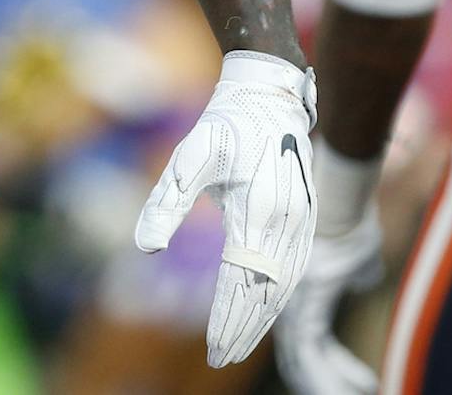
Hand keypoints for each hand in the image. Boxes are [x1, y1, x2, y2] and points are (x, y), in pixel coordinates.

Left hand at [134, 51, 316, 366]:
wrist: (270, 93)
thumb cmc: (227, 123)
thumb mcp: (192, 154)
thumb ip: (168, 200)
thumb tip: (144, 248)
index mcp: (259, 209)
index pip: (243, 280)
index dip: (228, 318)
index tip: (212, 349)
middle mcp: (287, 221)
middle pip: (268, 291)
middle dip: (244, 328)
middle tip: (220, 359)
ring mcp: (302, 220)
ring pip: (285, 283)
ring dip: (263, 317)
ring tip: (238, 344)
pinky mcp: (307, 216)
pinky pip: (295, 267)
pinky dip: (279, 295)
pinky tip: (263, 309)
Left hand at [275, 148, 385, 394]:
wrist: (342, 197)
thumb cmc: (352, 220)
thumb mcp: (360, 255)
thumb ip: (358, 273)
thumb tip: (362, 280)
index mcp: (297, 294)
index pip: (306, 343)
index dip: (329, 367)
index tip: (362, 382)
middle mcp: (286, 302)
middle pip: (298, 358)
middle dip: (324, 383)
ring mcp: (291, 304)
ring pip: (302, 361)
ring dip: (328, 385)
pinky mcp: (303, 303)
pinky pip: (311, 351)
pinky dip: (332, 373)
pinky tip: (364, 384)